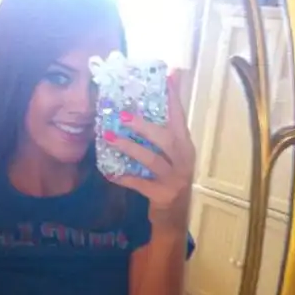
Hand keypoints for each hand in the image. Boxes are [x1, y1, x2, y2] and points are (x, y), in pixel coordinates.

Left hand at [103, 70, 195, 229]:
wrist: (174, 219)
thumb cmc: (168, 181)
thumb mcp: (171, 158)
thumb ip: (161, 136)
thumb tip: (139, 111)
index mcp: (185, 146)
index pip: (180, 117)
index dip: (173, 97)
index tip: (168, 75)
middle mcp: (184, 160)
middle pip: (165, 138)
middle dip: (144, 125)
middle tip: (123, 114)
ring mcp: (175, 179)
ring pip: (152, 159)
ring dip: (130, 147)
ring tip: (109, 138)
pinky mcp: (163, 195)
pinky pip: (141, 183)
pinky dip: (124, 178)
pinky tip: (110, 173)